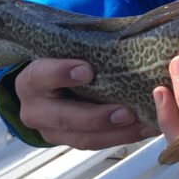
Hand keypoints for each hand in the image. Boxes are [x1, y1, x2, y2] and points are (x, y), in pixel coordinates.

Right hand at [15, 58, 156, 148]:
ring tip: (144, 123)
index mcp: (32, 80)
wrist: (49, 86)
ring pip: (82, 138)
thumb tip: (125, 36)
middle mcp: (36, 110)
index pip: (40, 76)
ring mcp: (52, 131)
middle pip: (63, 118)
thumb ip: (87, 48)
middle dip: (96, 118)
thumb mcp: (67, 52)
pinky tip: (145, 128)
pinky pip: (96, 143)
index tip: (87, 70)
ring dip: (116, 133)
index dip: (61, 73)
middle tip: (126, 113)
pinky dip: (123, 137)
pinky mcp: (70, 141)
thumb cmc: (65, 60)